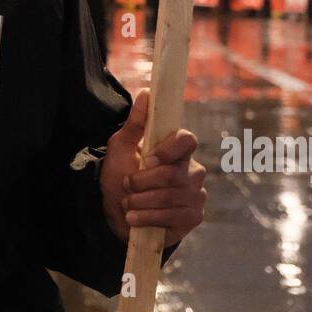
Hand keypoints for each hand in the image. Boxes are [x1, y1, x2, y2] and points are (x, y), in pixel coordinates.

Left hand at [99, 89, 205, 247]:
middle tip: (126, 186)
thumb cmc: (121, 174)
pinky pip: (174, 217)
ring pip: (170, 197)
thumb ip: (136, 122)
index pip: (187, 140)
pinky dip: (148, 218)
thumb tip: (147, 92)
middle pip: (172, 174)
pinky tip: (134, 219)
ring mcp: (195, 195)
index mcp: (178, 150)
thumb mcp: (121, 147)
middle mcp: (193, 170)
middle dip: (142, 182)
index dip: (167, 150)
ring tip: (127, 204)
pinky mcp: (193, 217)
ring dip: (140, 202)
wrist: (116, 212)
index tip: (146, 159)